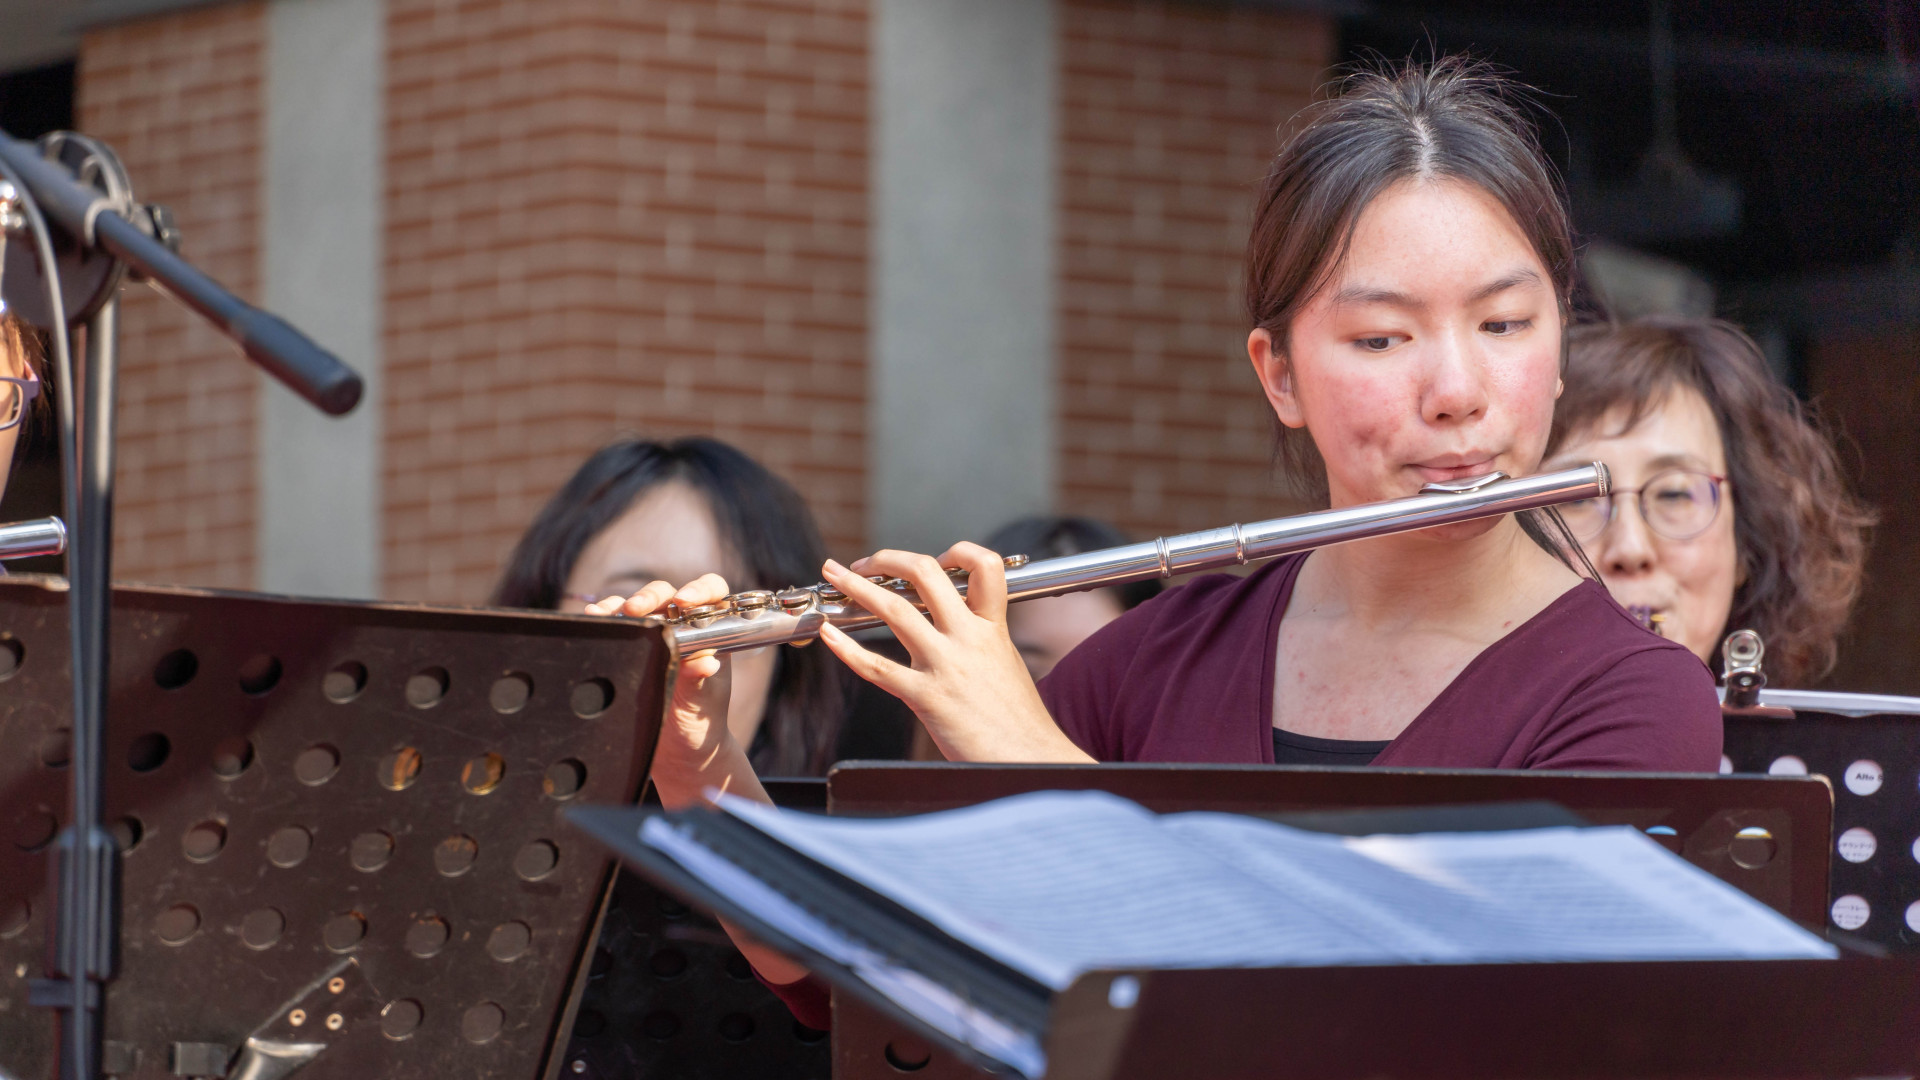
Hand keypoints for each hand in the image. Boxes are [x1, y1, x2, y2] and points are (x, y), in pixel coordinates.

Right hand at [585, 574, 761, 808]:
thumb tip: (707, 663)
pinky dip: (602, 620)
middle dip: (649, 597)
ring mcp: (651, 635)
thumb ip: (702, 679)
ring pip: (634, 606)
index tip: (685, 601)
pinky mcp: (627, 647)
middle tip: (637, 610)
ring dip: (618, 606)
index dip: (699, 589)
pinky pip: (613, 625)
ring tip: (605, 614)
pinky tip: (592, 620)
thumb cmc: (700, 721)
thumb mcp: (704, 701)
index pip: (711, 593)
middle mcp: (680, 625)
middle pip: (665, 595)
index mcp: (710, 630)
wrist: (678, 751)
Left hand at [817, 543, 1093, 762]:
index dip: (956, 551)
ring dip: (857, 586)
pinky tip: (828, 634)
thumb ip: (981, 639)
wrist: (1030, 759)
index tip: (935, 560)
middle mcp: (969, 638)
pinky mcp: (926, 697)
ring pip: (895, 609)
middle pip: (926, 573)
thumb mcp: (1006, 663)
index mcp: (993, 627)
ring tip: (834, 573)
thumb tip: (954, 626)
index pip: (984, 565)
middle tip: (866, 563)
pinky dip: (846, 648)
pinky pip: (877, 667)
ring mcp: (946, 665)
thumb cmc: (1020, 722)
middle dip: (889, 559)